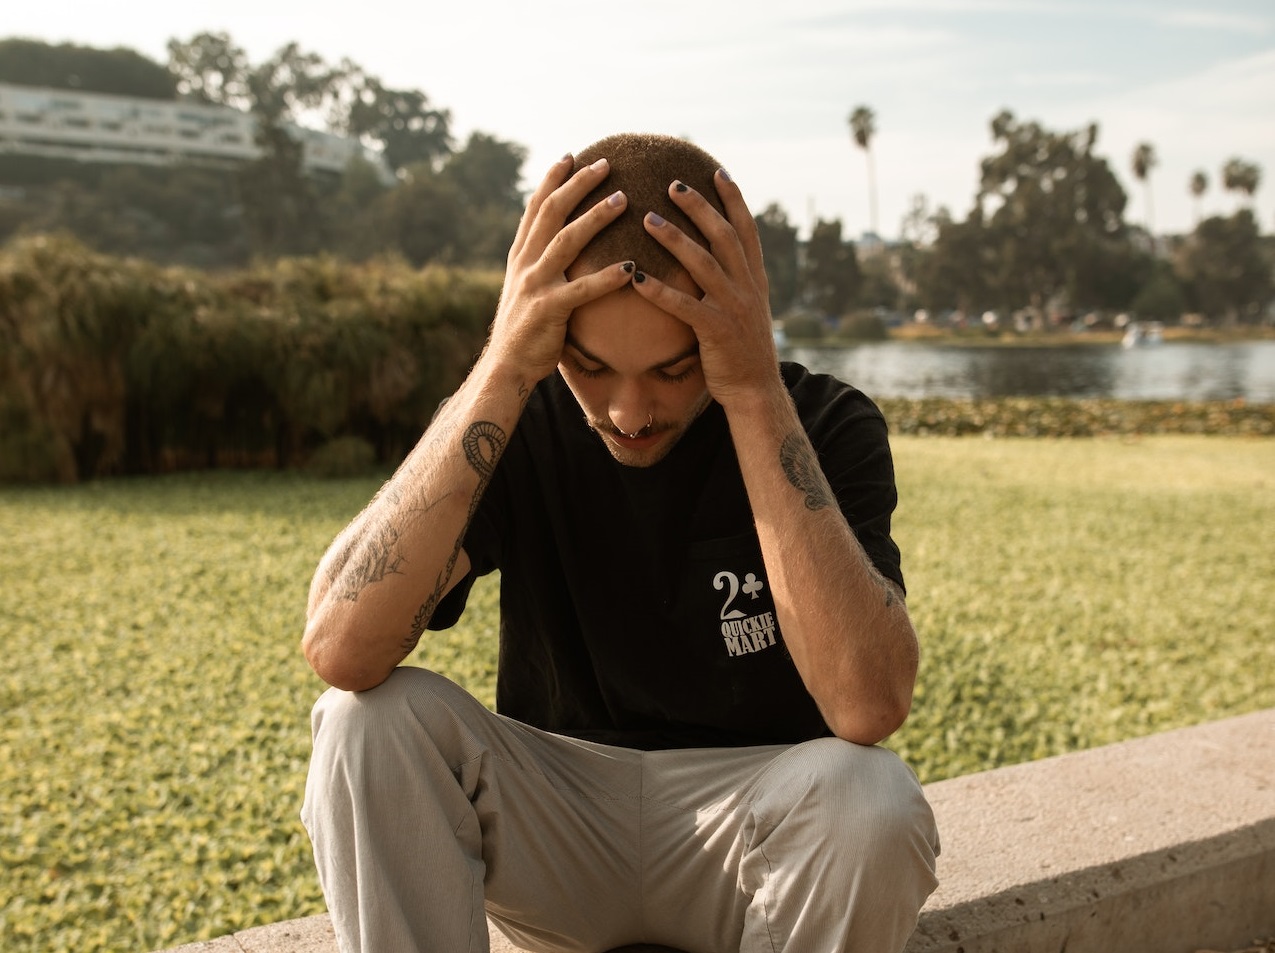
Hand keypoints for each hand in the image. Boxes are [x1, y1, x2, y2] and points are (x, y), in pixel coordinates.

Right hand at [485, 155, 634, 383]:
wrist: (507, 367)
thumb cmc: (526, 329)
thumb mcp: (528, 288)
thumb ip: (543, 265)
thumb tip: (563, 245)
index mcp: (520, 256)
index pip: (535, 208)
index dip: (552, 180)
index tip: (571, 156)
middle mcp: (524, 263)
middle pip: (551, 213)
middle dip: (577, 185)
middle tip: (606, 164)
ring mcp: (535, 285)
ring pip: (566, 241)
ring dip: (595, 218)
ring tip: (623, 200)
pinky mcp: (548, 310)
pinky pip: (582, 290)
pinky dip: (606, 278)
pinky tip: (631, 268)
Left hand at [631, 170, 780, 408]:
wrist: (756, 390)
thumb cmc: (742, 350)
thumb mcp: (746, 308)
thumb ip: (734, 281)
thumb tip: (717, 258)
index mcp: (755, 279)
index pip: (746, 229)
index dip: (734, 200)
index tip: (717, 172)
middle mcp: (748, 287)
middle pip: (723, 236)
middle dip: (699, 207)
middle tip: (673, 184)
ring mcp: (734, 308)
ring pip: (704, 264)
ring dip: (674, 239)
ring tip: (647, 218)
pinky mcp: (717, 332)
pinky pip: (685, 306)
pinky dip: (660, 291)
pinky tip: (637, 277)